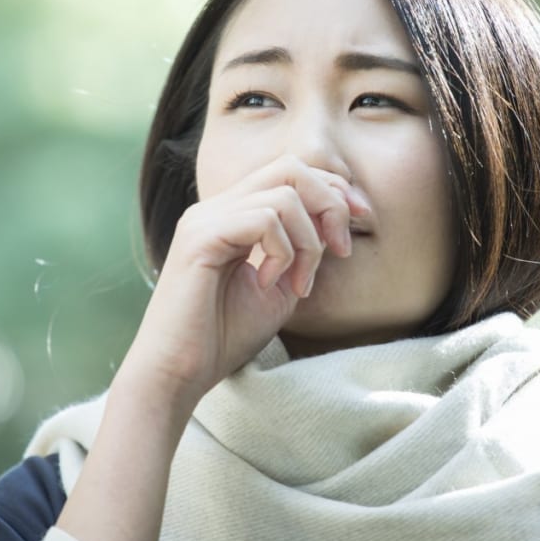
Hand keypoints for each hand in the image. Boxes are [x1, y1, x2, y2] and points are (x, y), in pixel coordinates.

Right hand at [121, 155, 370, 401]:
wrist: (179, 373)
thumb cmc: (224, 336)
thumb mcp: (281, 287)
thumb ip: (304, 250)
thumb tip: (334, 221)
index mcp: (232, 214)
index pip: (290, 173)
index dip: (334, 190)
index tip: (360, 221)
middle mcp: (216, 207)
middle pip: (290, 167)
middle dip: (331, 202)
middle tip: (341, 249)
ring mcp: (205, 218)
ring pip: (284, 195)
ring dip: (309, 242)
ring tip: (299, 284)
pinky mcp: (200, 237)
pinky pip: (264, 219)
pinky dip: (283, 252)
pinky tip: (269, 283)